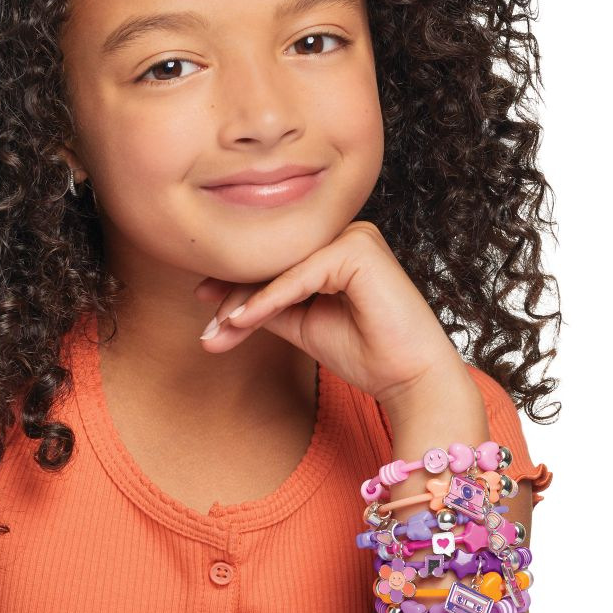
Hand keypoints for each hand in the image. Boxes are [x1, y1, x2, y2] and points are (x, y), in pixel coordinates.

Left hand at [194, 221, 468, 425]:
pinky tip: (242, 321)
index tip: (202, 303)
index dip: (236, 282)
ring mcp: (354, 235)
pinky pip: (299, 277)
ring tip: (219, 329)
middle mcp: (345, 231)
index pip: (275, 259)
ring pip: (282, 268)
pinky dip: (269, 300)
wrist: (410, 381)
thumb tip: (212, 305)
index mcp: (335, 243)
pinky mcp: (358, 249)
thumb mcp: (300, 324)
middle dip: (235, 295)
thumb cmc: (365, 352)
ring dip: (246, 300)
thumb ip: (264, 307)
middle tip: (207, 330)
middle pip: (274, 262)